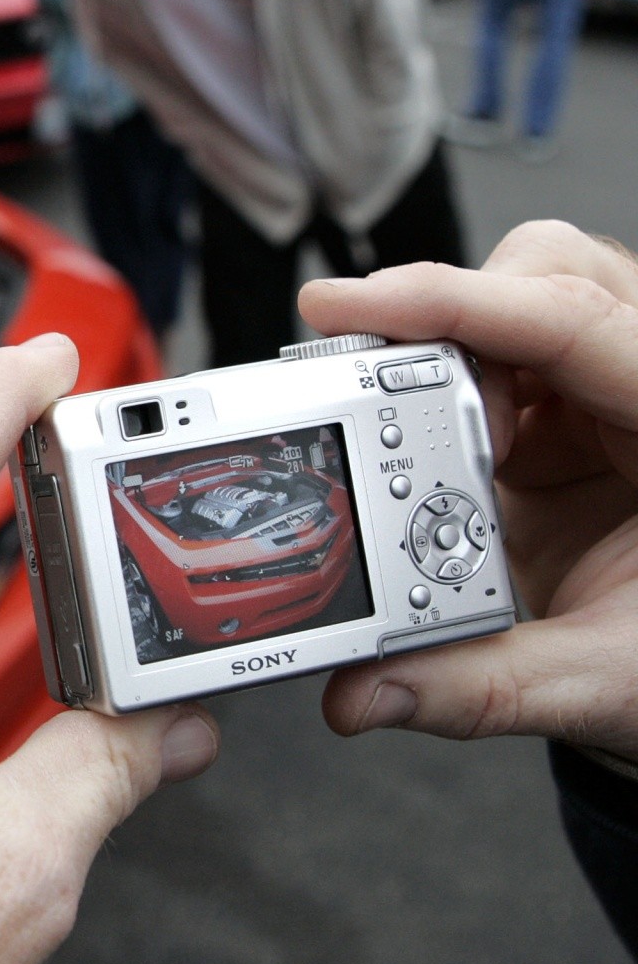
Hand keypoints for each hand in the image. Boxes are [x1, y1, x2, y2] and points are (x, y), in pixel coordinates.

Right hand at [300, 220, 637, 761]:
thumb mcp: (604, 682)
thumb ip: (483, 685)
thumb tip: (367, 687)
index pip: (576, 319)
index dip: (457, 300)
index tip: (354, 304)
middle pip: (546, 277)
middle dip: (450, 318)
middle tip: (394, 397)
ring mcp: (608, 398)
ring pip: (515, 302)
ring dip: (445, 357)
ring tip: (428, 439)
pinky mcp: (567, 416)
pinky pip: (492, 359)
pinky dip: (441, 392)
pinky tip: (437, 457)